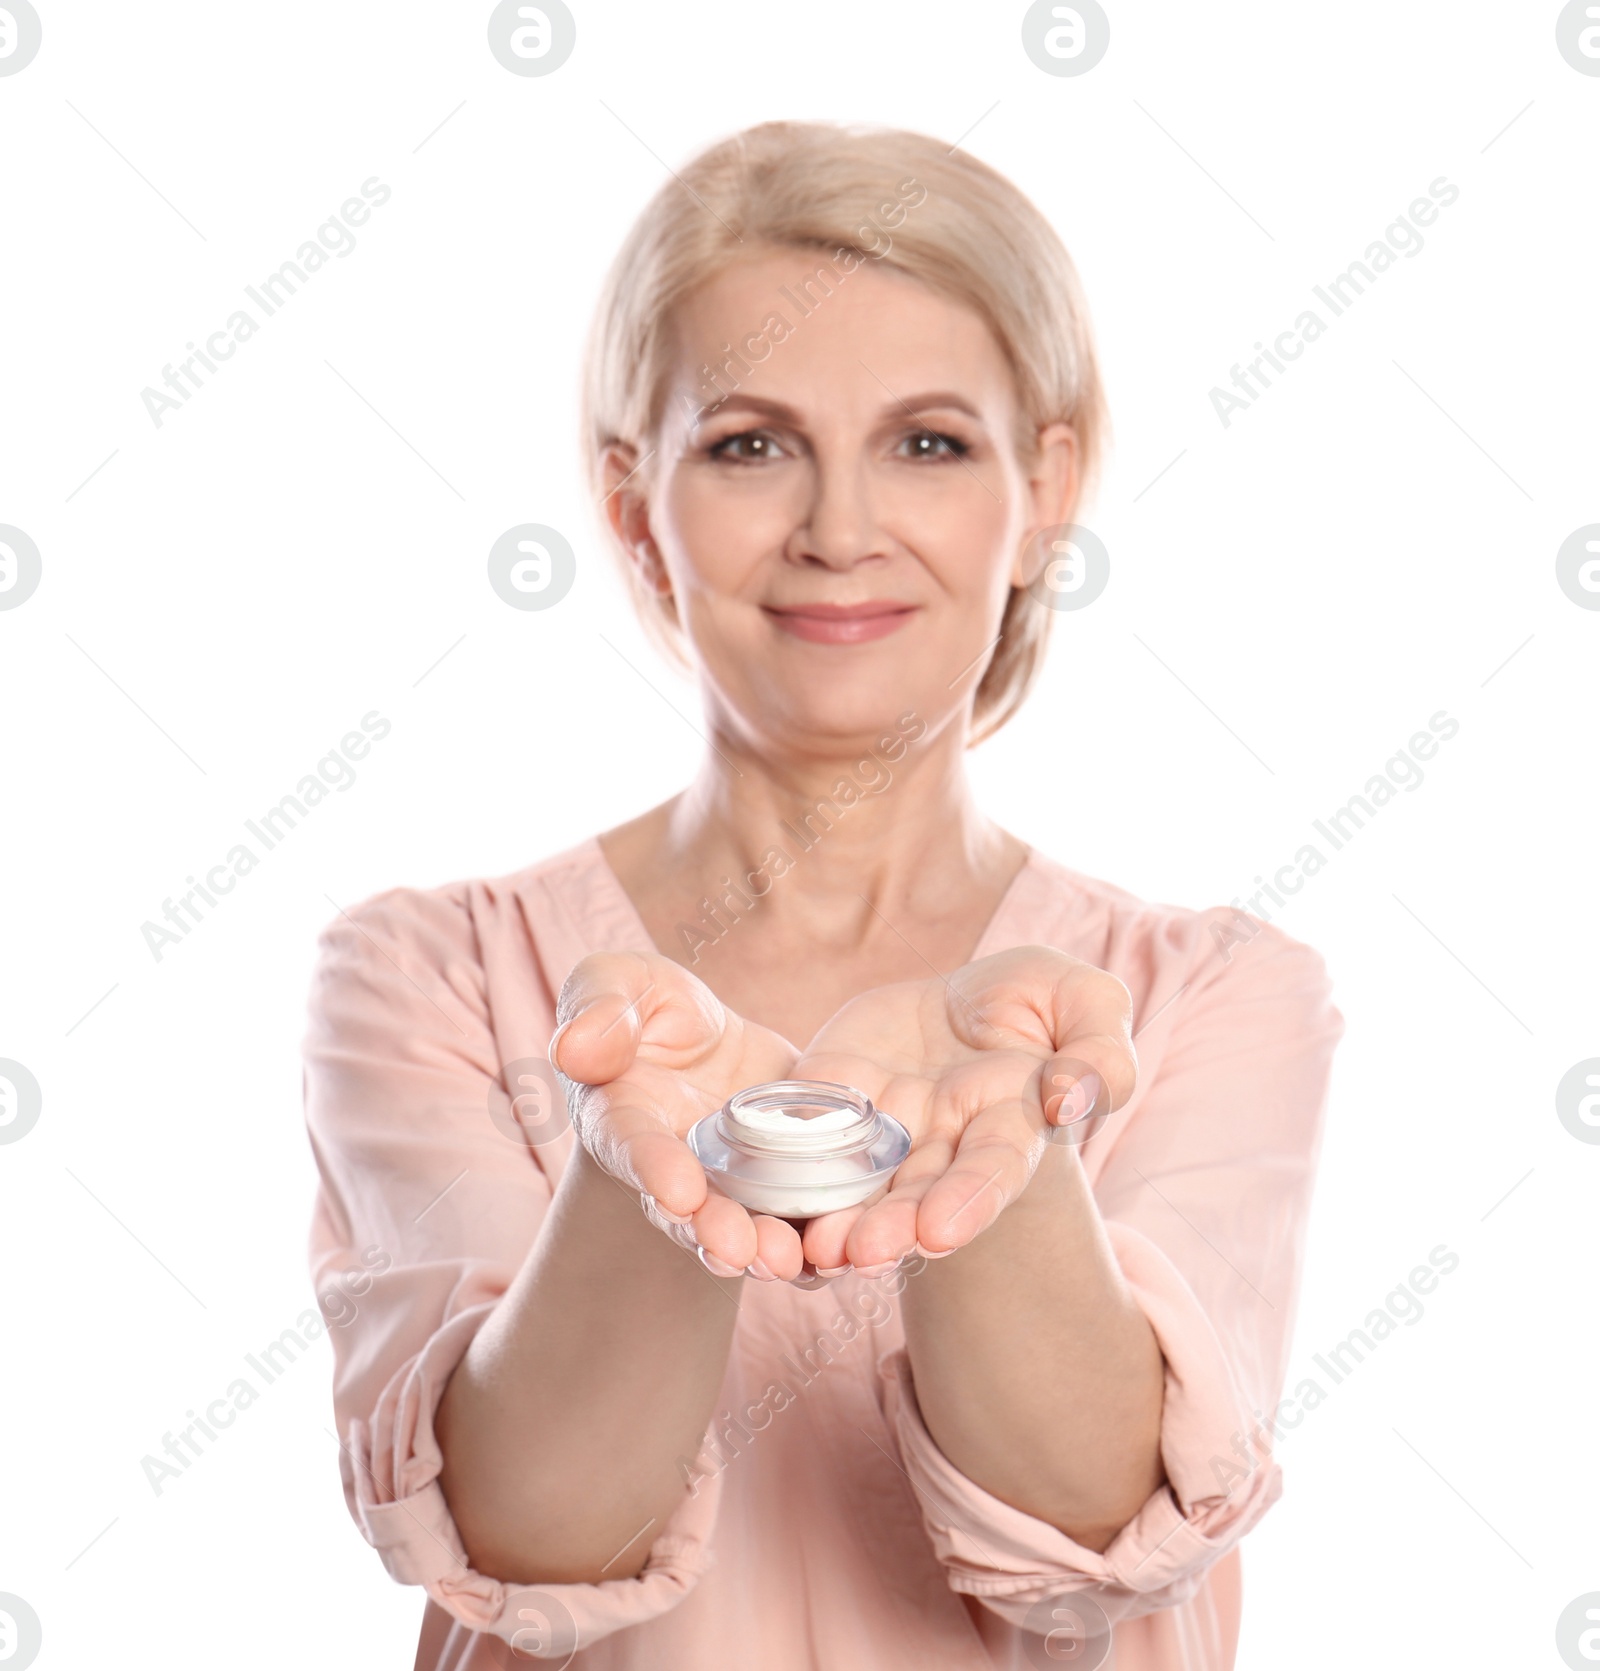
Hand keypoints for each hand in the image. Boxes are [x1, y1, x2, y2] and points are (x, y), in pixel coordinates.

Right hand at [549, 951, 809, 1279]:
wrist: (706, 1044)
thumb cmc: (646, 1009)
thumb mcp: (617, 981)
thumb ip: (598, 1006)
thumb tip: (574, 1049)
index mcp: (621, 1116)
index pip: (632, 1146)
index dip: (652, 1169)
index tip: (677, 1193)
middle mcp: (672, 1166)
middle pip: (687, 1209)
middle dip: (711, 1231)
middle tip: (736, 1250)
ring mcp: (726, 1186)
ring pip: (740, 1227)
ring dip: (761, 1249)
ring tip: (784, 1261)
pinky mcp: (779, 1187)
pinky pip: (795, 1221)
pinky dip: (811, 1242)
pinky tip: (833, 1254)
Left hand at [790, 944, 1136, 1272]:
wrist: (961, 999)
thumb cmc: (1036, 1002)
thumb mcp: (1083, 1001)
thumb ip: (1099, 1051)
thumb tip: (1070, 1097)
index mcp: (1008, 1124)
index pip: (992, 1171)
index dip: (968, 1202)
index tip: (939, 1233)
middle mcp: (941, 1145)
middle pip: (919, 1197)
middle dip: (892, 1227)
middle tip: (861, 1251)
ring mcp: (882, 1135)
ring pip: (860, 1189)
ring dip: (839, 1221)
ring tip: (816, 1246)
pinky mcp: (827, 1108)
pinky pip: (802, 1143)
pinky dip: (786, 1173)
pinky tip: (766, 1197)